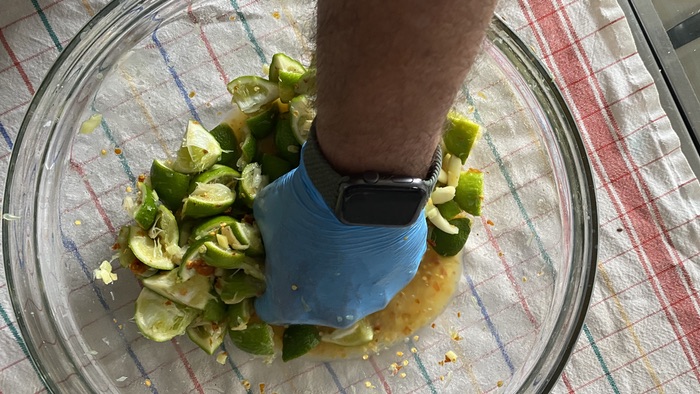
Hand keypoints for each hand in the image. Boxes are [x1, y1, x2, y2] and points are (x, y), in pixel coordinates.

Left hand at [253, 145, 426, 328]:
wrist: (363, 186)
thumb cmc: (307, 204)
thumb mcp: (267, 212)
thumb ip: (267, 234)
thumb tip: (271, 235)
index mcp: (292, 304)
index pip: (271, 308)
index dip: (269, 290)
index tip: (274, 271)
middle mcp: (335, 312)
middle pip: (318, 304)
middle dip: (314, 282)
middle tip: (316, 249)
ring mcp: (373, 297)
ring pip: (357, 290)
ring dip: (350, 272)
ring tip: (350, 239)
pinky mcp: (402, 276)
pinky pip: (385, 269)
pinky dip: (378, 256)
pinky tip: (374, 229)